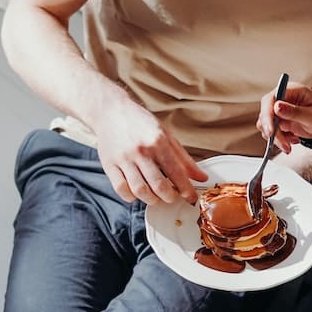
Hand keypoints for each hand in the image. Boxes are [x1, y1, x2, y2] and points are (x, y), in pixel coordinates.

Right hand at [93, 100, 207, 204]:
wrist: (111, 111)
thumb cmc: (140, 122)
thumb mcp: (166, 134)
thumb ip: (183, 158)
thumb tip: (201, 176)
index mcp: (158, 141)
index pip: (176, 172)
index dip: (186, 189)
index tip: (191, 197)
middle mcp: (141, 151)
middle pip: (159, 186)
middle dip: (169, 197)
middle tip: (172, 197)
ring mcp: (124, 158)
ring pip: (140, 190)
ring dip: (151, 199)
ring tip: (156, 197)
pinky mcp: (109, 164)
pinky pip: (121, 189)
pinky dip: (131, 197)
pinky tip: (137, 193)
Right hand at [256, 82, 311, 154]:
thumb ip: (295, 112)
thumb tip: (276, 107)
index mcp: (291, 91)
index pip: (271, 99)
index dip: (267, 115)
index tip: (271, 131)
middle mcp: (282, 98)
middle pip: (266, 113)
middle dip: (272, 131)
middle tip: (284, 144)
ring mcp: (279, 110)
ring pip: (266, 125)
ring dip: (276, 138)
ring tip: (290, 144)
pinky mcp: (279, 121)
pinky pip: (271, 132)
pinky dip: (280, 139)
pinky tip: (293, 139)